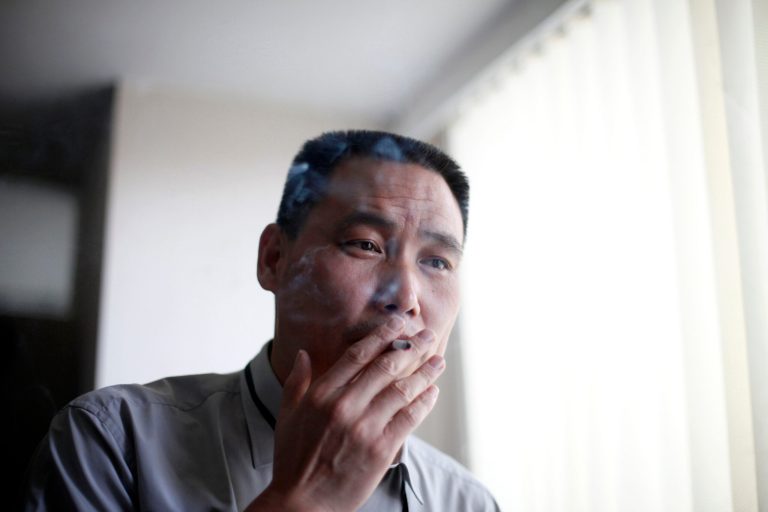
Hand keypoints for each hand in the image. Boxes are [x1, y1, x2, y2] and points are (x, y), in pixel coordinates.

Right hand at [246, 317, 444, 511]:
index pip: (358, 354)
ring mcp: (364, 428)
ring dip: (424, 372)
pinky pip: (409, 418)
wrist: (302, 503)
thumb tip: (304, 353)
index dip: (382, 335)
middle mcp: (344, 406)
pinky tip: (432, 392)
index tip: (398, 322)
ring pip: (402, 390)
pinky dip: (424, 402)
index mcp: (321, 394)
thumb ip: (297, 381)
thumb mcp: (287, 416)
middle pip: (385, 366)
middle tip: (427, 335)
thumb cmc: (293, 459)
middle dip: (411, 347)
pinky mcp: (381, 450)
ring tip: (438, 361)